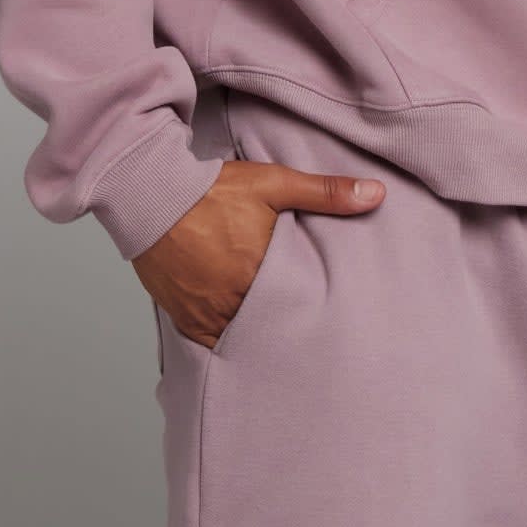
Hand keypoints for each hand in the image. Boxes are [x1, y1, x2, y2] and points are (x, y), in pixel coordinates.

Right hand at [135, 158, 383, 347]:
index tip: (326, 319)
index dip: (311, 315)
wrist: (150, 196)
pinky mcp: (182, 317)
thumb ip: (325, 193)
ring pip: (240, 339)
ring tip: (276, 339)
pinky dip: (223, 339)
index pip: (298, 309)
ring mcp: (204, 314)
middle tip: (305, 334)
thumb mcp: (274, 185)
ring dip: (255, 336)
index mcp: (261, 276)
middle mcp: (232, 302)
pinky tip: (238, 338)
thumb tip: (376, 194)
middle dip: (285, 330)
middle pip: (268, 329)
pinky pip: (208, 341)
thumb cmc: (212, 191)